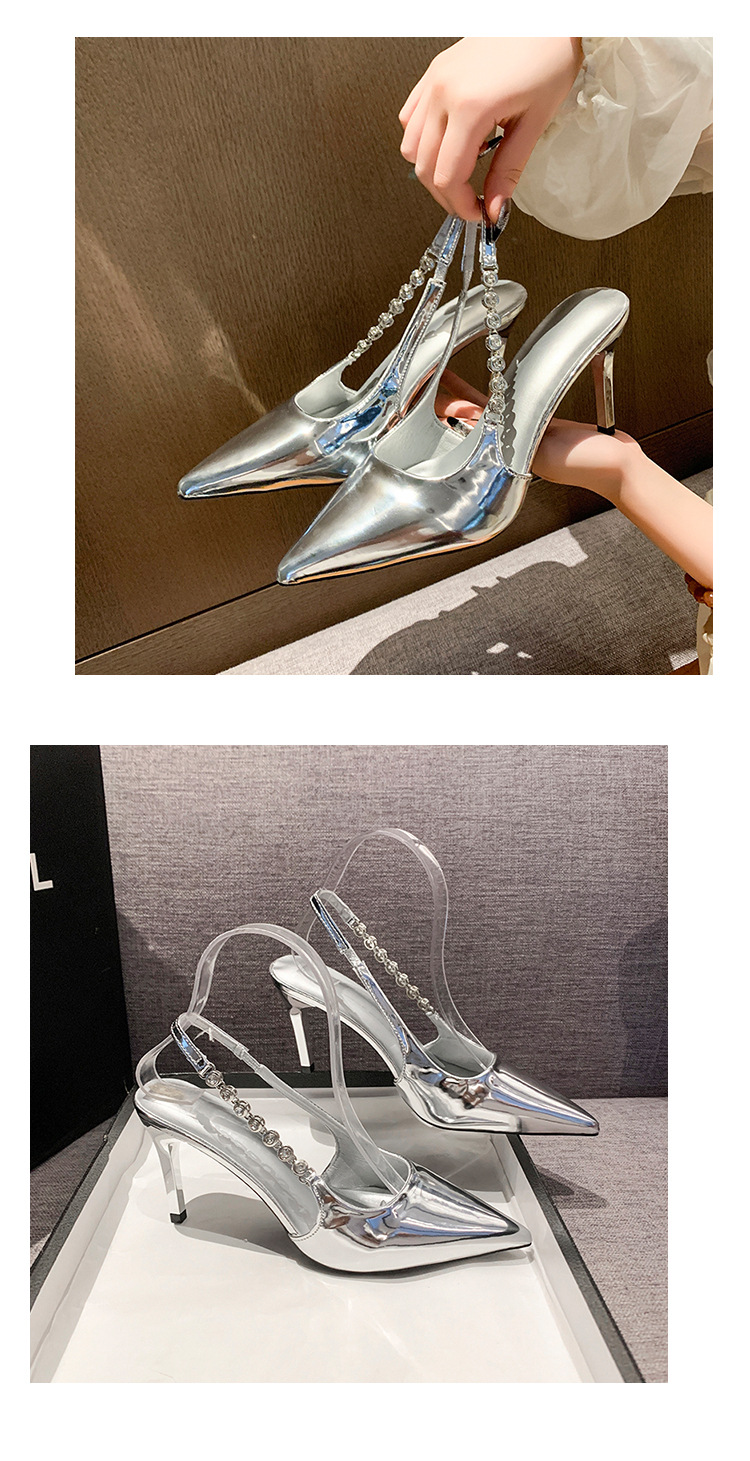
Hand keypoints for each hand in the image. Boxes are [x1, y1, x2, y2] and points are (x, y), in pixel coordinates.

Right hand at [399, 37, 582, 221]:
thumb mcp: (534, 123)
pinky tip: (448, 143)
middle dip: (446, 194)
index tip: (478, 214)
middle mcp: (444, 92)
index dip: (461, 205)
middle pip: (424, 166)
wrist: (545, 19)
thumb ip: (509, 171)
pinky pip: (410, 118)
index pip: (448, 176)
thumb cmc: (547, 58)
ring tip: (461, 172)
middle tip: (470, 203)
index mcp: (470, 106)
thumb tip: (496, 208)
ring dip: (431, 168)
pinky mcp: (434, 73)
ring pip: (411, 145)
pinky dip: (422, 140)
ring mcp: (434, 80)